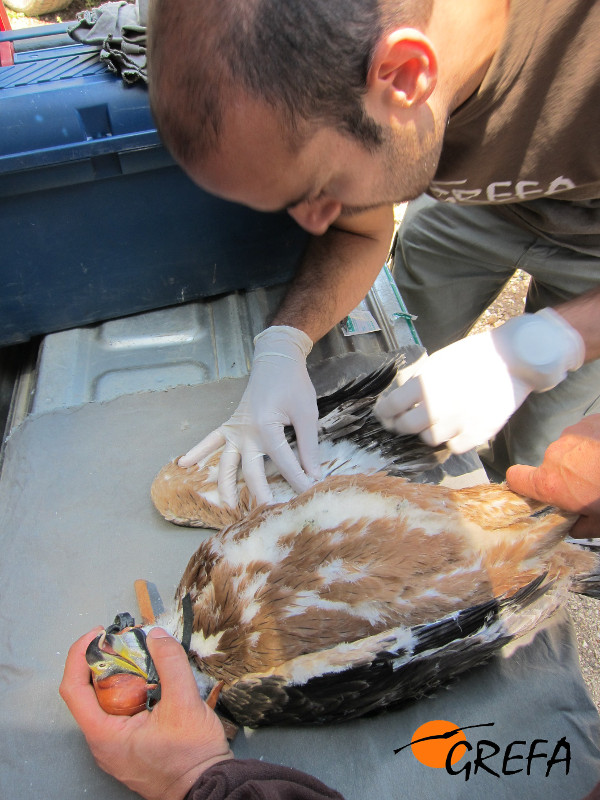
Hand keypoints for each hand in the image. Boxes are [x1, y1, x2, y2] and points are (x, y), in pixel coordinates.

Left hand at [59, 628, 232, 799]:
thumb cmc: (192, 757)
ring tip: (142, 657)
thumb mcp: (185, 702)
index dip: (80, 655)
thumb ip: (169, 663)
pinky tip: (151, 681)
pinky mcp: (130, 746)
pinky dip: (131, 691)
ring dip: (121, 675)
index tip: (98, 634)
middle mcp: (103, 742)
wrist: (208, 787)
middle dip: (106, 661)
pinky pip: (120, 712)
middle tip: (126, 641)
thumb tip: (156, 635)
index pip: (73, 689)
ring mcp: (116, 746)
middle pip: (89, 692)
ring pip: (106, 702)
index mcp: (104, 735)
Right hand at [179, 326, 320, 505]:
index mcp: (266, 427)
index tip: (311, 493)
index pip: (284, 462)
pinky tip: (183, 463)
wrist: (277, 359)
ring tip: (229, 506)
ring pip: (227, 462)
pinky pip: (211, 440)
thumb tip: (314, 474)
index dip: (299, 479)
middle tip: (271, 513)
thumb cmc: (293, 384)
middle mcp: (246, 431)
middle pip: (252, 470)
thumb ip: (308, 447)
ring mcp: (235, 428)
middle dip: (262, 493)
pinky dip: (197, 450)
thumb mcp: (306, 414)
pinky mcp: (231, 424)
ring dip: (226, 484)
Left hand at [374, 309, 583, 453]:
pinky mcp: (477, 434)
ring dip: (426, 431)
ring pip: (429, 439)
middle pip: (406, 427)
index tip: (383, 413)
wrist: (513, 360)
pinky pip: (453, 447)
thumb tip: (400, 400)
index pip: (391, 407)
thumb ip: (417, 383)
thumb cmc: (473, 356)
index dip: (383, 412)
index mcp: (425, 384)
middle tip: (400, 422)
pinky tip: (454, 428)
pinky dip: (450, 440)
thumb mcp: (437, 362)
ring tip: (432, 422)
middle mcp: (438, 407)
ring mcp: (458, 423)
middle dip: (399, 424)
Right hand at [507, 415, 599, 537]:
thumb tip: (576, 526)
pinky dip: (598, 442)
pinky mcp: (591, 420)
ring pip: (571, 448)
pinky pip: (587, 434)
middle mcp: (555, 456)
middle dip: (569, 474)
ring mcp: (572, 434)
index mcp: (552, 484)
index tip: (535, 489)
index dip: (523, 483)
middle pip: (551, 465)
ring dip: (584, 457)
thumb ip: (583, 526)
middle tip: (594, 484)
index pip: (516, 478)